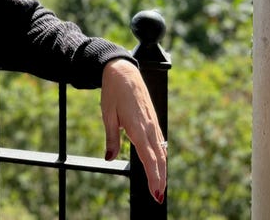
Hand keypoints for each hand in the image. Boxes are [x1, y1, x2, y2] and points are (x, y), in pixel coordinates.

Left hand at [100, 58, 166, 203]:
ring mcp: (153, 124)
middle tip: (158, 197)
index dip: (153, 177)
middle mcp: (149, 128)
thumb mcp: (107, 115)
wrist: (123, 71)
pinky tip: (159, 164)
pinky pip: (160, 142)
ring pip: (161, 151)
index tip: (155, 192)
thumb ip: (111, 138)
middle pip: (158, 159)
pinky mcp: (154, 120)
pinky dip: (161, 156)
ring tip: (160, 186)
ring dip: (162, 169)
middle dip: (159, 179)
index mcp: (137, 128)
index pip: (149, 158)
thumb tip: (108, 158)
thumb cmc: (113, 93)